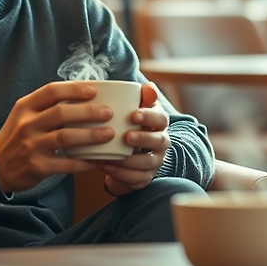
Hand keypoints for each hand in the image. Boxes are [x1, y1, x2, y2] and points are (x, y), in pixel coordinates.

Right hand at [0, 80, 119, 193]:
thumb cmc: (18, 136)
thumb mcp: (25, 115)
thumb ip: (48, 106)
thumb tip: (85, 95)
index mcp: (25, 107)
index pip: (51, 91)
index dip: (74, 89)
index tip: (94, 91)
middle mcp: (26, 124)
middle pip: (61, 113)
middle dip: (88, 112)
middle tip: (108, 112)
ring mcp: (31, 146)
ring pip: (65, 138)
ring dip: (90, 135)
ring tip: (109, 134)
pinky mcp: (36, 167)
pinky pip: (65, 164)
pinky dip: (82, 162)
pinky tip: (95, 160)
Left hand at [98, 82, 169, 196]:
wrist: (122, 150)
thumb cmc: (127, 124)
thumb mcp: (132, 109)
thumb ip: (140, 97)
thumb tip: (149, 86)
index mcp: (158, 123)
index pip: (161, 119)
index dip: (149, 117)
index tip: (132, 115)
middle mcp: (160, 142)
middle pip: (159, 141)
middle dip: (143, 139)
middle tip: (126, 137)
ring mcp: (154, 161)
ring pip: (147, 163)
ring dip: (129, 160)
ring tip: (109, 156)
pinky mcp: (145, 177)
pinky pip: (137, 179)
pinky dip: (121, 174)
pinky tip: (106, 166)